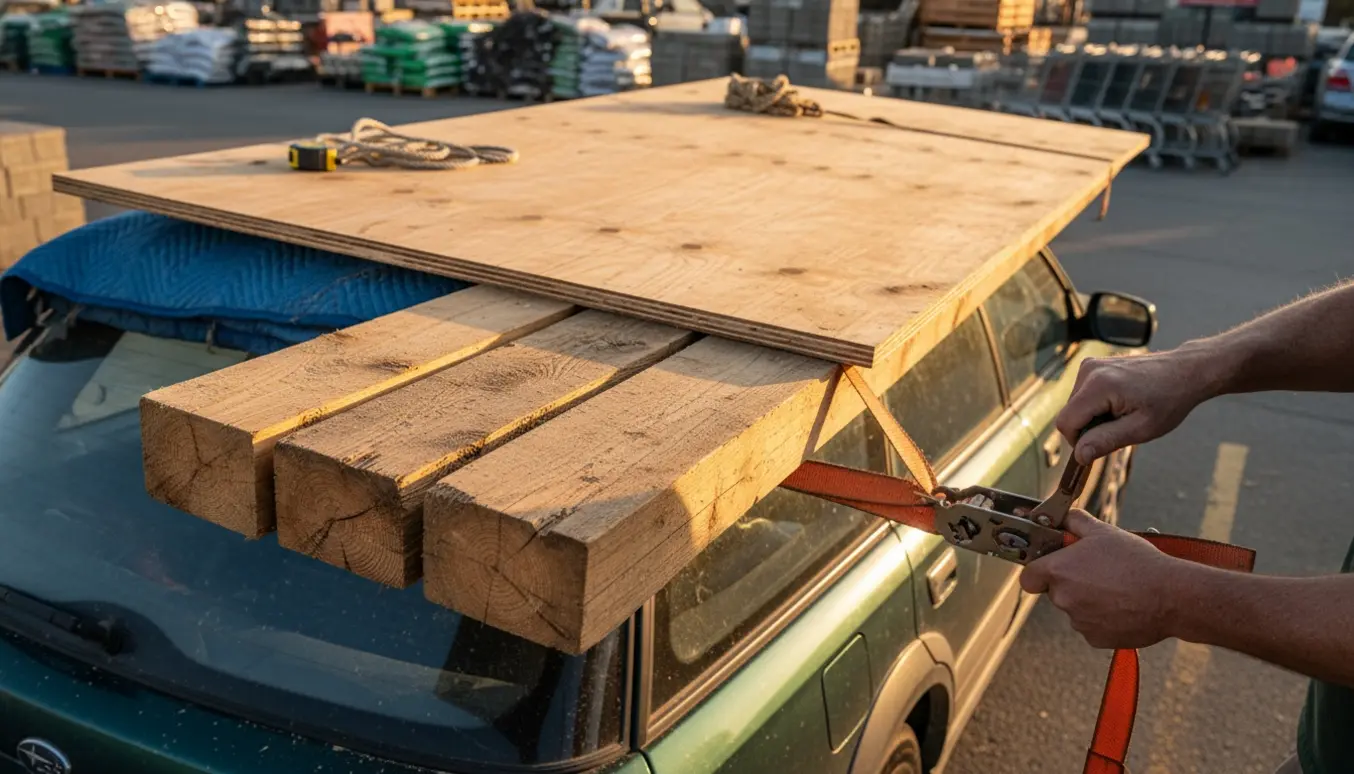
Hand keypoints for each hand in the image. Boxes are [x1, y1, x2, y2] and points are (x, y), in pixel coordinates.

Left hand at [1020, 510, 1191, 649]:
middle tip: (1098, 573)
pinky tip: (1124, 606)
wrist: (1170, 595)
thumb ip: (1076, 522)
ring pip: (1076, 610)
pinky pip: (1092, 627)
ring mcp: (1079, 621)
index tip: (1053, 566)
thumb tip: (1064, 518)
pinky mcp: (1096, 639)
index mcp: (1058, 571)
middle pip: (1055, 592)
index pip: (1029, 577)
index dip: (1039, 571)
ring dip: (1089, 601)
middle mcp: (1063, 598)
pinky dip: (1104, 620)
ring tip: (1117, 589)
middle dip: (1071, 583)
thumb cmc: (1137, 561)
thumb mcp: (1104, 532)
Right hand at [1057, 348, 1217, 464]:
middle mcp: (1089, 371)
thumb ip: (1106, 441)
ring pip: (1074, 406)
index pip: (1066, 423)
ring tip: (1124, 413)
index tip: (1103, 445)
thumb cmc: (1169, 400)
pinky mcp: (1093, 365)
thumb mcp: (1142, 429)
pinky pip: (1082, 395)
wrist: (1185, 371)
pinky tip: (1121, 403)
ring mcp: (1090, 365)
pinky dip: (1097, 405)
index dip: (1079, 441)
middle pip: (1069, 414)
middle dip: (1090, 428)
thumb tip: (1079, 455)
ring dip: (1094, 417)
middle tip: (1122, 427)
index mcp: (1098, 386)